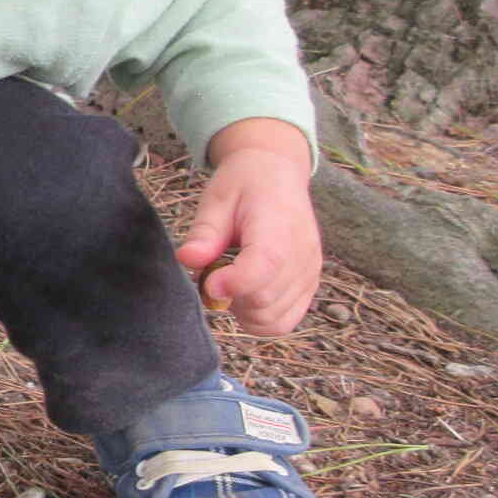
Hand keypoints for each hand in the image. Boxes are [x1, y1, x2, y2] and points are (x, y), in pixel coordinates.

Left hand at [176, 120, 320, 336]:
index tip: (208, 281)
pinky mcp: (310, 286)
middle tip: (213, 272)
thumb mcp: (216, 200)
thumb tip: (188, 259)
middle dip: (229, 297)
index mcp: (278, 227)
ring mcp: (310, 273)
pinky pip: (284, 322)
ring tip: (230, 280)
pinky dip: (259, 318)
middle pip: (264, 301)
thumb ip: (204, 233)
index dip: (232, 283)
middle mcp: (302, 255)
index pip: (264, 266)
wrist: (277, 175)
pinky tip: (244, 293)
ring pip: (273, 320)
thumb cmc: (244, 186)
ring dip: (242, 310)